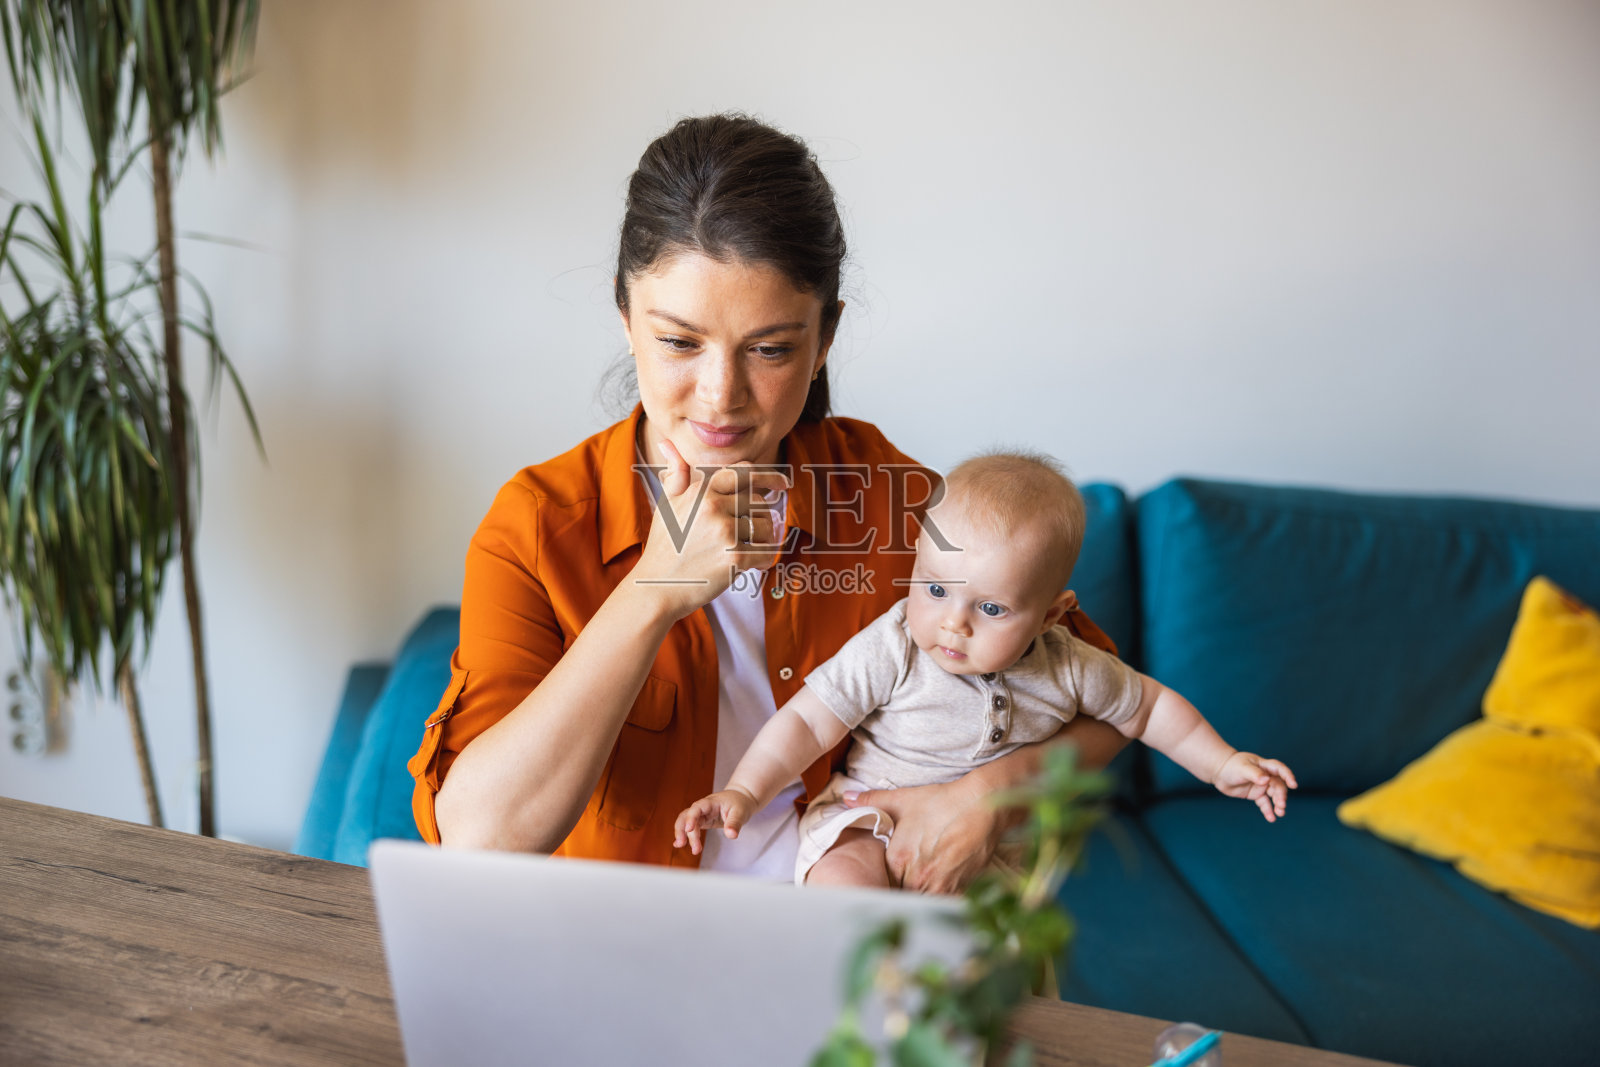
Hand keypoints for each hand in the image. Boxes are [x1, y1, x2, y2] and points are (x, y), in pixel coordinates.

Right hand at [633, 439, 789, 619]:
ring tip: (745, 549)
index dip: (768, 477)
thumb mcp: (667, 504)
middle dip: (760, 517)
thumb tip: (666, 441)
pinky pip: (767, 552)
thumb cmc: (664, 545)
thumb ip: (676, 473)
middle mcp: (713, 507)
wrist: (656, 587)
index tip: (784, 484)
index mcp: (701, 491)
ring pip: (767, 526)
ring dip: (763, 539)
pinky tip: (750, 564)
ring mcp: (725, 532)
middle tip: (748, 534)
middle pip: (759, 502)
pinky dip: (764, 560)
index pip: (745, 472)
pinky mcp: (734, 558)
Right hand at [673, 788, 757, 855]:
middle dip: (681, 829)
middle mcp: (703, 808)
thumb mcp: (741, 812)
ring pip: (686, 822)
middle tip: (682, 844)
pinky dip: (685, 835)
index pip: (697, 808)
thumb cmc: (740, 803)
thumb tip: (731, 835)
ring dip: (683, 834)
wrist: (740, 798)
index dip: (691, 817)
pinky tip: (679, 844)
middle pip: (686, 815)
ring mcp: (702, 814)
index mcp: (711, 802)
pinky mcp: (703, 821)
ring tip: (682, 846)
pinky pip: (691, 827)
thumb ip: (735, 823)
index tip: (689, 829)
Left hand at [841, 777, 1001, 893]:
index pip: (881, 883)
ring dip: (917, 900)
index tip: (882, 882)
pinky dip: (938, 904)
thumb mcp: (904, 799)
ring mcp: (940, 886)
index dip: (882, 883)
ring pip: (921, 905)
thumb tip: (846, 797)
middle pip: (899, 896)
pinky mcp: (960, 890)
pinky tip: (938, 892)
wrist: (982, 805)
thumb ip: (872, 801)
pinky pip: (943, 906)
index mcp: (898, 859)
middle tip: (899, 890)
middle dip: (898, 894)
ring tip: (918, 892)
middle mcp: (917, 877)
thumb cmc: (942, 802)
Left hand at [1213, 751, 1297, 821]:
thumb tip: (1266, 780)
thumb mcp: (1242, 768)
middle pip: (1278, 786)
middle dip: (1281, 795)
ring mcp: (1261, 786)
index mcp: (1264, 766)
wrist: (1219, 772)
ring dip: (1278, 804)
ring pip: (1274, 796)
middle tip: (1281, 805)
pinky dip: (1268, 810)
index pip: (1280, 769)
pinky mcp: (1256, 794)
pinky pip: (1264, 803)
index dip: (1288, 776)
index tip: (1293, 785)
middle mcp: (1266, 776)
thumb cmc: (1231, 766)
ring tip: (1280, 813)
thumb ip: (1254, 774)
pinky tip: (1271, 818)